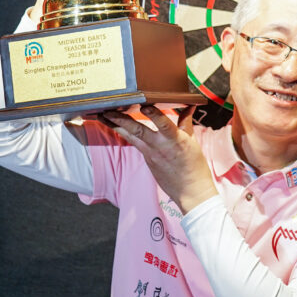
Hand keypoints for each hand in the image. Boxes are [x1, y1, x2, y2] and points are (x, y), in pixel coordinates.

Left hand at [100, 105, 217, 213]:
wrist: (190, 191)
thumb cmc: (194, 166)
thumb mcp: (192, 141)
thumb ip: (186, 122)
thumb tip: (190, 105)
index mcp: (175, 140)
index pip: (163, 124)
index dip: (153, 114)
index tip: (144, 105)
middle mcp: (160, 146)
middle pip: (138, 130)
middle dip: (121, 120)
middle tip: (108, 110)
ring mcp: (151, 154)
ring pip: (131, 137)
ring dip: (115, 126)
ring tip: (102, 116)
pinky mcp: (146, 159)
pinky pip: (134, 143)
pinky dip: (125, 133)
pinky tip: (115, 126)